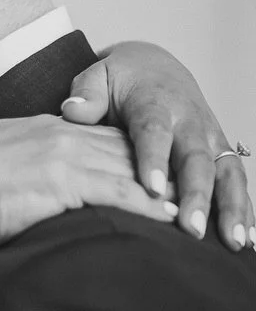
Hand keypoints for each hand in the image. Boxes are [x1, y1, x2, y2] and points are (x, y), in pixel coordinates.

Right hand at [0, 114, 178, 250]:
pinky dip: (149, 204)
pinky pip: (119, 192)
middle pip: (121, 148)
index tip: (148, 164)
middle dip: (156, 165)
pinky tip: (169, 215)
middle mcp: (58, 136)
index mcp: (39, 130)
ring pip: (128, 168)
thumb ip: (10, 166)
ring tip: (189, 204)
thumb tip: (11, 184)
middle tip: (186, 182)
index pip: (95, 137)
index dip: (127, 151)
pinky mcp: (65, 181)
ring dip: (163, 186)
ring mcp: (63, 155)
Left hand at [61, 45, 253, 250]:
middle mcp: (189, 121)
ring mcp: (209, 137)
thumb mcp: (97, 76)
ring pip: (226, 172)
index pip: (154, 131)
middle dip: (197, 194)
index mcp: (155, 102)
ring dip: (231, 208)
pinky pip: (236, 181)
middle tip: (192, 228)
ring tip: (233, 243)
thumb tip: (73, 111)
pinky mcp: (221, 152)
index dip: (154, 159)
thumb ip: (86, 94)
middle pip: (197, 158)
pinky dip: (244, 210)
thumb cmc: (121, 80)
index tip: (151, 188)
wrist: (154, 67)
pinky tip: (247, 242)